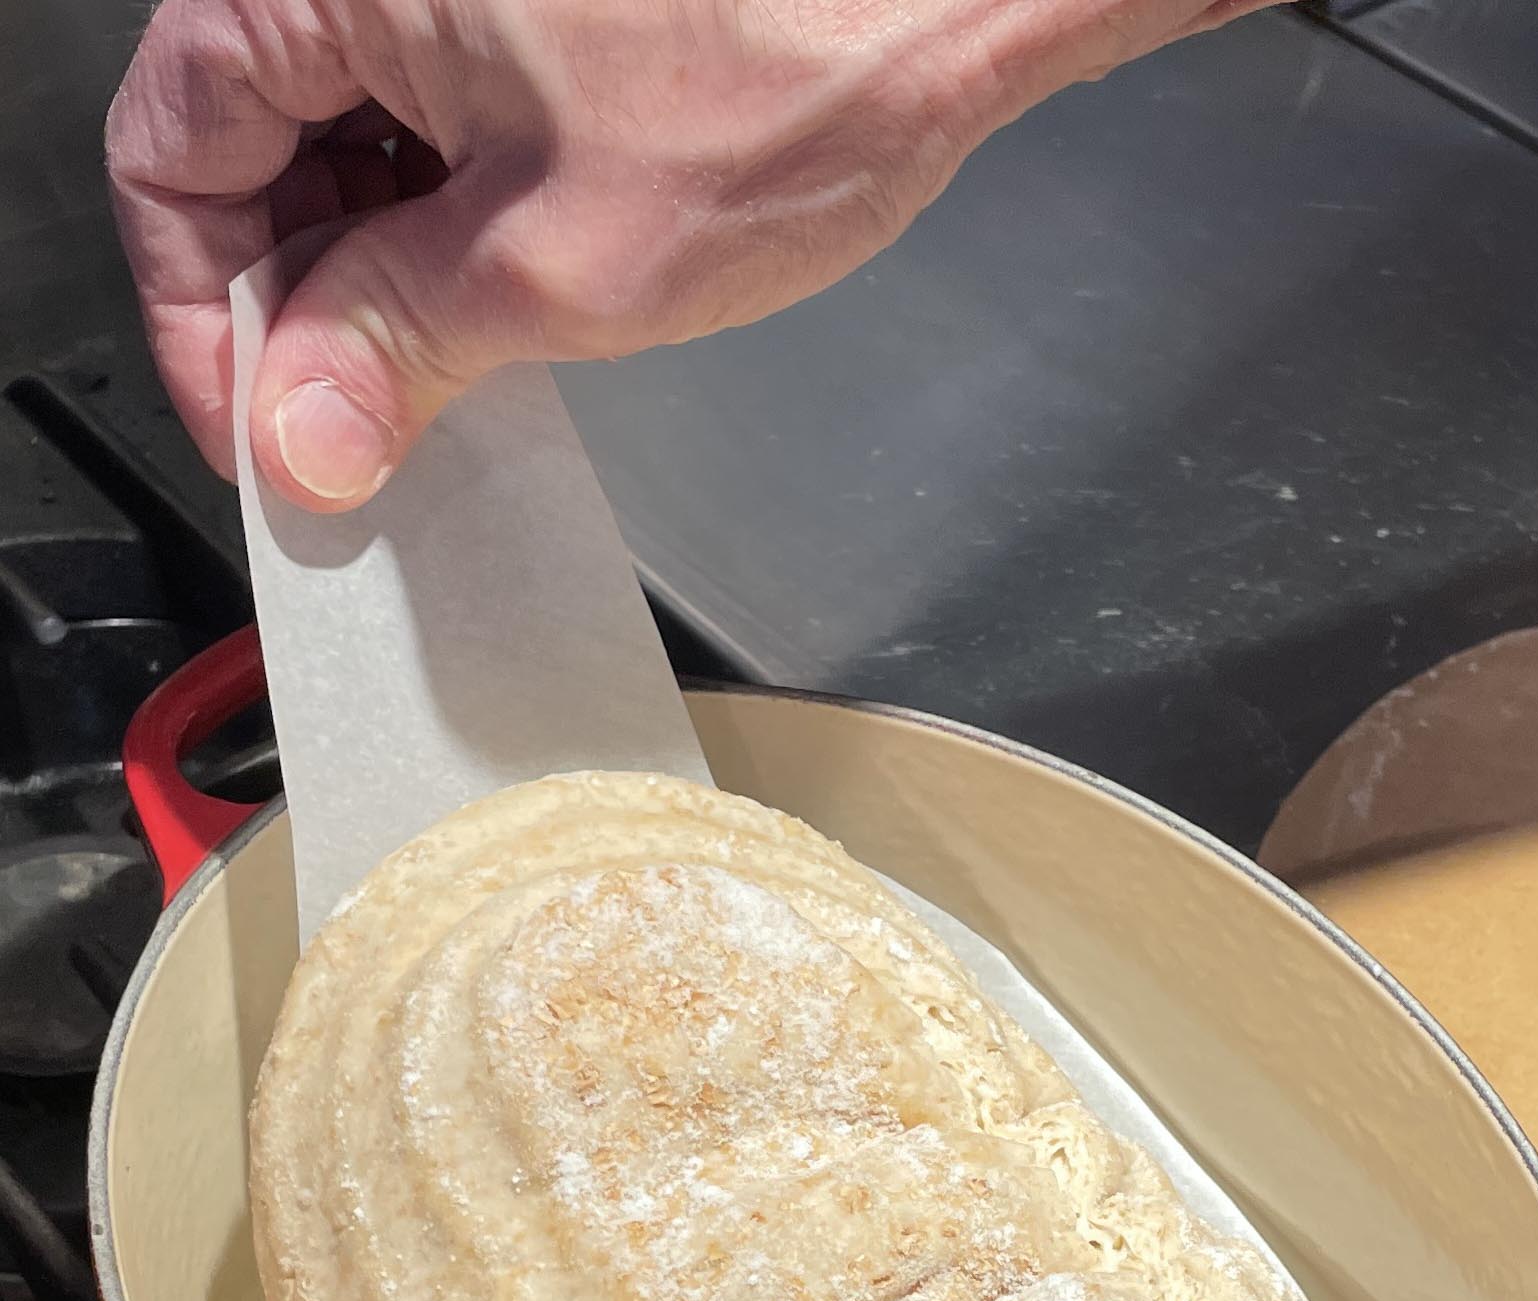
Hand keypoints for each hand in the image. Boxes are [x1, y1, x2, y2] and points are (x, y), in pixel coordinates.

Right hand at [106, 0, 1255, 510]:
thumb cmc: (788, 77)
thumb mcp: (560, 264)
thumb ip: (402, 348)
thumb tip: (302, 433)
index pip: (167, 151)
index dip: (204, 318)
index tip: (267, 438)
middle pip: (248, 142)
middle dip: (299, 301)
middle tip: (360, 435)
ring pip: (345, 137)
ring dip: (378, 269)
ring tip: (448, 378)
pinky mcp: (526, 6)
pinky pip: (433, 113)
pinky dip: (447, 215)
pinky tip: (500, 300)